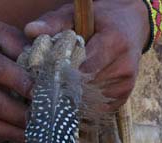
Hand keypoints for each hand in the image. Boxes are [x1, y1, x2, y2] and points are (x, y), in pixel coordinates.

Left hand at [24, 0, 151, 110]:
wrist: (132, 25)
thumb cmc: (99, 19)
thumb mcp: (77, 14)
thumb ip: (53, 23)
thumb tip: (29, 30)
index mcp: (114, 42)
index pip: (83, 69)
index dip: (62, 75)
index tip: (45, 78)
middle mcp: (124, 65)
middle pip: (84, 88)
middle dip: (64, 88)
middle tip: (46, 88)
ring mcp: (125, 84)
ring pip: (89, 101)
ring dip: (72, 98)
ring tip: (60, 90)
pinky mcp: (124, 96)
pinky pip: (96, 108)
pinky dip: (82, 104)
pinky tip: (74, 95)